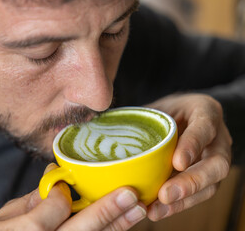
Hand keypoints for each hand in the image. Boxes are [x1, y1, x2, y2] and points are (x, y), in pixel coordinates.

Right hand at [0, 163, 146, 230]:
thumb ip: (28, 202)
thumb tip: (54, 177)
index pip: (55, 207)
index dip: (62, 193)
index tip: (64, 184)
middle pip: (81, 228)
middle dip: (106, 209)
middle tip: (131, 193)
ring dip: (116, 226)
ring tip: (137, 210)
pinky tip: (121, 224)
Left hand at [145, 93, 231, 220]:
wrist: (180, 118)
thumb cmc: (166, 111)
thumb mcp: (156, 107)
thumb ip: (140, 117)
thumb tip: (99, 124)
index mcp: (205, 111)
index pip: (204, 128)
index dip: (192, 145)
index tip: (177, 162)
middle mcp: (217, 138)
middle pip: (216, 164)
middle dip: (192, 182)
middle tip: (166, 194)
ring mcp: (214, 160)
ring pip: (211, 185)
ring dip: (184, 200)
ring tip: (158, 208)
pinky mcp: (206, 178)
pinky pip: (198, 195)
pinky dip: (178, 204)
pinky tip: (158, 210)